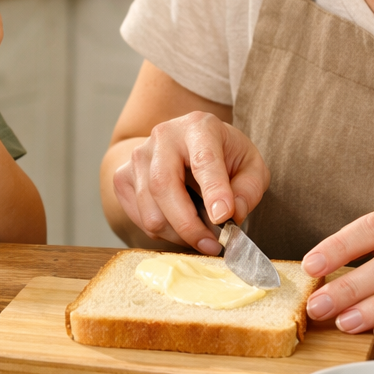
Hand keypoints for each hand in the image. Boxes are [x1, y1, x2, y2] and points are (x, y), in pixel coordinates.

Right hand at [113, 112, 270, 253]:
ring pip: (150, 210)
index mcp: (198, 127)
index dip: (213, 190)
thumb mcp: (251, 166)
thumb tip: (231, 214)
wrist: (187, 144)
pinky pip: (139, 218)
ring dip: (178, 235)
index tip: (224, 218)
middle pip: (164, 186)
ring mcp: (137, 156)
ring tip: (201, 235)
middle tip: (212, 246)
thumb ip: (248, 189)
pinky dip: (162, 232)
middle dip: (189, 225)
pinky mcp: (122, 176)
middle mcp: (162, 136)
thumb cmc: (223, 155)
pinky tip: (179, 225)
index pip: (203, 160)